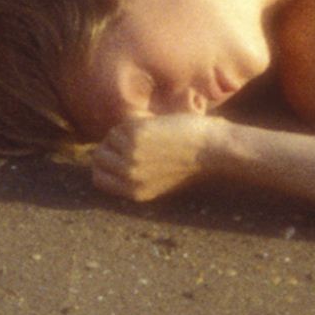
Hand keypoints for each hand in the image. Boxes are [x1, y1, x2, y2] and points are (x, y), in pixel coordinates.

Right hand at [90, 114, 223, 202]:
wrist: (216, 149)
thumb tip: (110, 155)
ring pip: (108, 140)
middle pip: (98, 158)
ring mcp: (129, 157)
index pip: (98, 179)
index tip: (116, 152)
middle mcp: (128, 177)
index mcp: (134, 192)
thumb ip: (136, 174)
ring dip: (124, 132)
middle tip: (133, 137)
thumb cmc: (194, 160)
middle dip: (111, 145)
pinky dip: (134, 122)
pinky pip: (120, 126)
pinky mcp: (135, 137)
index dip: (105, 164)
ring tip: (150, 133)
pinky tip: (156, 125)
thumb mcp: (160, 179)